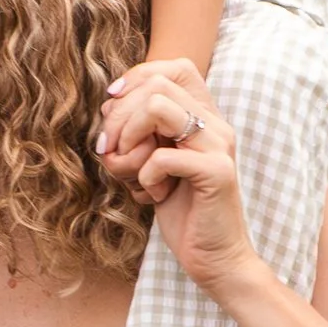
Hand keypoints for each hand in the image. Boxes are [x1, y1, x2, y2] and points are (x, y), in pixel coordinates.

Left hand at [99, 56, 258, 294]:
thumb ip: (139, 132)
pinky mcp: (217, 173)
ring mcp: (219, 146)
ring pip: (158, 107)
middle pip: (156, 84)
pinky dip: (144, 175)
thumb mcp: (152, 162)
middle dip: (119, 116)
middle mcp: (216, 124)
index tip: (113, 107)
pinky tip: (153, 195)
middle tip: (112, 152)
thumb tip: (108, 105)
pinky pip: (161, 156)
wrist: (215, 259)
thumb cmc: (181, 210)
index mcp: (205, 117)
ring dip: (129, 139)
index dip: (136, 79)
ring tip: (131, 170)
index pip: (174, 67)